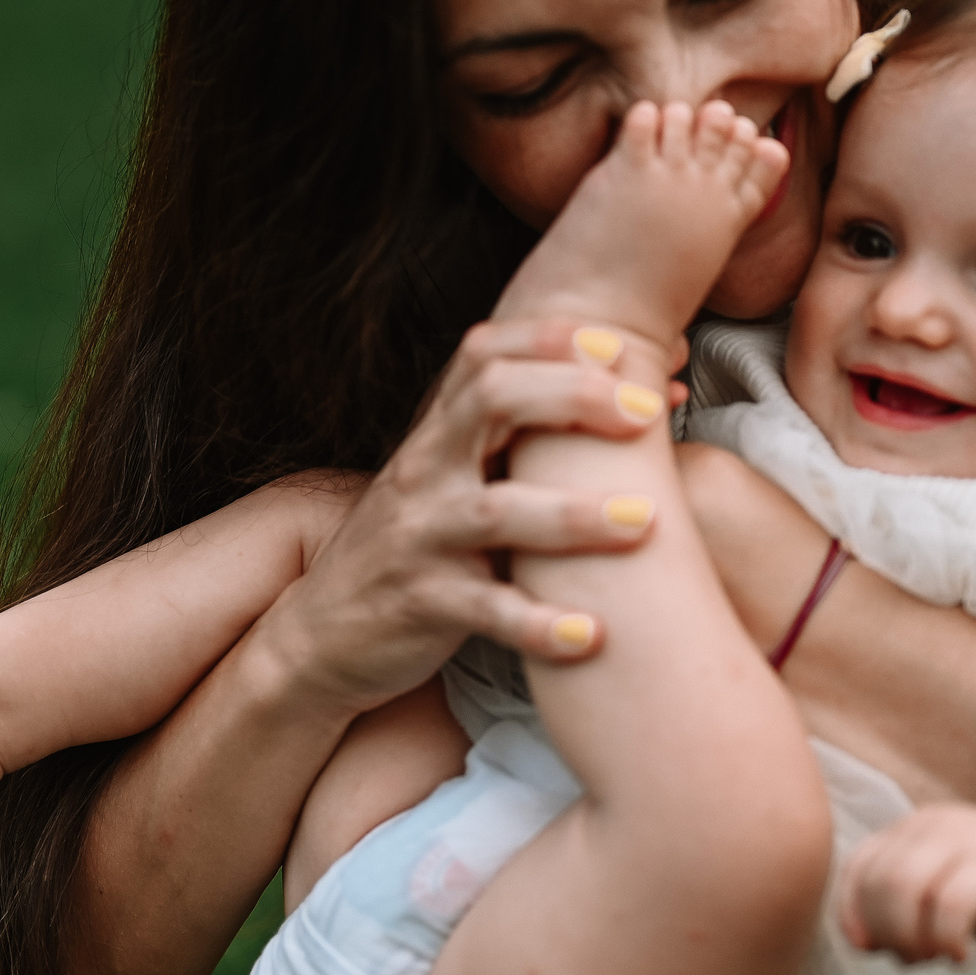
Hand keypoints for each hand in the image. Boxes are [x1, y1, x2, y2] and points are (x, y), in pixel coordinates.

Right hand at [252, 317, 670, 717]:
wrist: (322, 637)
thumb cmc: (420, 548)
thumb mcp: (455, 481)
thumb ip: (531, 441)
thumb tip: (653, 390)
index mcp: (439, 435)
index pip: (483, 354)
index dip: (548, 337)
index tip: (616, 345)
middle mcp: (426, 472)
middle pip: (492, 400)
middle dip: (574, 398)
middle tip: (646, 415)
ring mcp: (421, 538)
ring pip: (497, 512)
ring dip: (574, 514)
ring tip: (643, 521)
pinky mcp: (424, 606)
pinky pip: (487, 610)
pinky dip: (539, 623)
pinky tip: (593, 633)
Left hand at [839, 803, 975, 963]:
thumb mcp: (942, 889)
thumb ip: (902, 908)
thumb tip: (868, 943)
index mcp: (910, 831)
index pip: (858, 868)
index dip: (853, 914)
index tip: (869, 950)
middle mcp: (929, 828)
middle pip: (877, 882)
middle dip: (885, 932)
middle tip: (914, 959)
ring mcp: (964, 841)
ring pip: (903, 887)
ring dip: (909, 937)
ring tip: (935, 957)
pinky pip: (950, 904)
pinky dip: (946, 938)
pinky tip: (963, 956)